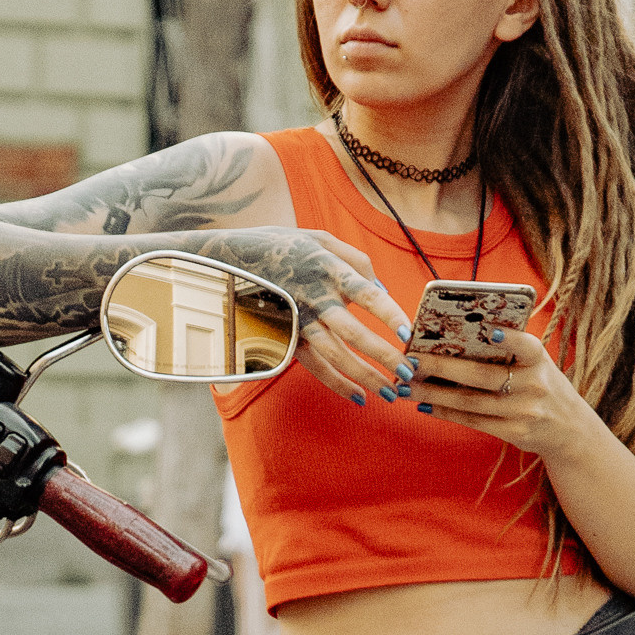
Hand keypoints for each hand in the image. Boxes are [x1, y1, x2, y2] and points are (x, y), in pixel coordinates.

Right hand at [249, 231, 411, 404]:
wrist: (225, 258)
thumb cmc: (280, 245)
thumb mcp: (318, 237)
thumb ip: (356, 259)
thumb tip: (383, 287)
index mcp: (328, 269)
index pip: (365, 293)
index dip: (388, 314)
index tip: (407, 333)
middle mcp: (314, 298)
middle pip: (353, 333)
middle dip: (383, 355)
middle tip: (408, 373)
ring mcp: (298, 320)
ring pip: (335, 355)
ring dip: (365, 377)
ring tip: (390, 394)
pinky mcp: (286, 337)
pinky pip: (314, 366)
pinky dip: (336, 383)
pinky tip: (358, 396)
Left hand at [402, 326, 587, 459]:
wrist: (570, 430)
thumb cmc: (541, 385)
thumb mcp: (538, 363)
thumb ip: (510, 349)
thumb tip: (456, 336)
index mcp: (539, 359)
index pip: (525, 345)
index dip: (508, 338)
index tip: (487, 329)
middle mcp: (534, 385)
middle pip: (480, 375)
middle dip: (440, 367)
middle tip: (410, 359)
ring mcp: (524, 411)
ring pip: (470, 401)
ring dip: (433, 392)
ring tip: (406, 384)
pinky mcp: (515, 433)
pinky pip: (473, 421)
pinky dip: (446, 412)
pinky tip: (424, 404)